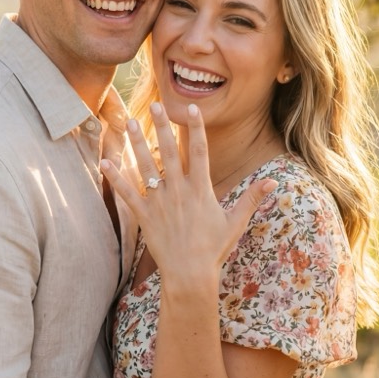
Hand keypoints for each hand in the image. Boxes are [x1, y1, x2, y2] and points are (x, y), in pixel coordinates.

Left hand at [101, 102, 275, 280]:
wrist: (190, 274)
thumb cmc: (214, 249)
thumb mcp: (235, 222)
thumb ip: (251, 198)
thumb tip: (273, 182)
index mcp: (201, 189)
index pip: (199, 151)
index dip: (195, 128)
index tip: (191, 109)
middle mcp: (179, 190)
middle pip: (168, 151)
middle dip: (161, 125)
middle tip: (154, 104)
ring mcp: (159, 202)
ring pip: (146, 166)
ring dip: (136, 143)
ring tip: (128, 121)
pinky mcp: (144, 216)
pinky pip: (128, 193)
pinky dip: (116, 178)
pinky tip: (105, 162)